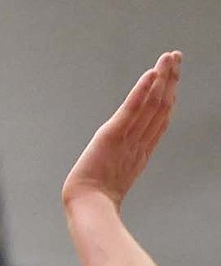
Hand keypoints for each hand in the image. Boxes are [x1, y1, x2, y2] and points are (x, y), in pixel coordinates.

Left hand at [63, 51, 181, 213]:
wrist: (88, 209)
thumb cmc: (94, 202)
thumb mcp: (113, 181)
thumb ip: (120, 172)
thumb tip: (117, 174)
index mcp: (139, 153)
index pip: (158, 119)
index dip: (168, 98)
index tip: (173, 79)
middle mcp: (138, 143)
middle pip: (160, 107)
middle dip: (169, 81)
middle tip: (177, 58)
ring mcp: (128, 139)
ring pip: (151, 104)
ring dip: (161, 78)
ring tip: (170, 57)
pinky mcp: (112, 135)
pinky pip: (131, 109)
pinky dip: (141, 91)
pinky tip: (151, 73)